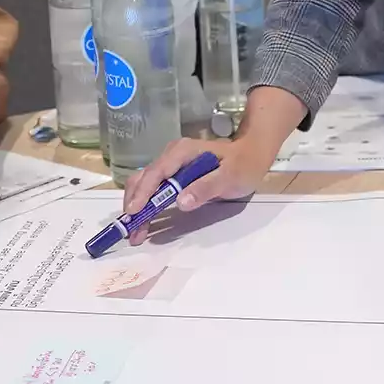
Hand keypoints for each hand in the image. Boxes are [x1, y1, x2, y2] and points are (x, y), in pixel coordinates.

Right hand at [121, 136, 273, 225]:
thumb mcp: (230, 177)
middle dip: (135, 204)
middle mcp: (171, 155)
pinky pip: (153, 188)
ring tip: (136, 232)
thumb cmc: (242, 164)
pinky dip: (146, 204)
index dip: (143, 193)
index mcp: (182, 152)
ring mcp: (170, 164)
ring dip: (137, 206)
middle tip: (132, 231)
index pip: (156, 173)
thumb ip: (206, 188)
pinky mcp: (172, 174)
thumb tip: (180, 202)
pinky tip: (144, 220)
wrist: (252, 154)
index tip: (134, 213)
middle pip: (144, 179)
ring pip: (144, 184)